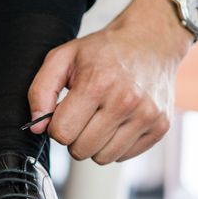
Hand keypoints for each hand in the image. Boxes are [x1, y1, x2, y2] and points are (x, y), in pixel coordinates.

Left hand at [27, 0, 193, 164]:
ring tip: (100, 118)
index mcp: (97, 83)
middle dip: (74, 137)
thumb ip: (40, 91)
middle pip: (80, 150)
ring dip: (94, 143)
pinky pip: (123, 156)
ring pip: (102, 158)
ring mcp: (147, 116)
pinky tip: (118, 121)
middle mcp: (126, 101)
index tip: (65, 112)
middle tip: (82, 115)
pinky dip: (115, 144)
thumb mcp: (63, 58)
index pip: (62, 133)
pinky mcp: (160, 127)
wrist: (152, 40)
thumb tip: (37, 127)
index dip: (56, 126)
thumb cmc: (102, 50)